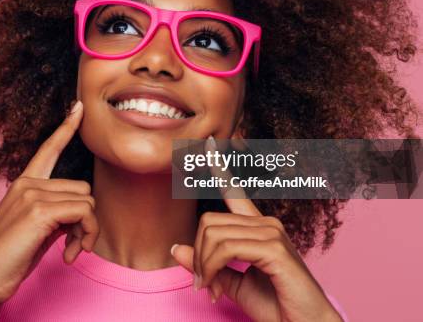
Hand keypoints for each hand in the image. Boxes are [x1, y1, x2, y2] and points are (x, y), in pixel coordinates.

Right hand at [0, 100, 99, 317]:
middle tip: (75, 244)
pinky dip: (86, 235)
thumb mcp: (35, 229)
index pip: (48, 150)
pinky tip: (71, 255)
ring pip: (87, 201)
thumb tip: (82, 211)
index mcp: (23, 184)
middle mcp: (27, 183)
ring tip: (72, 251)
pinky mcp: (39, 210)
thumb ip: (56, 212)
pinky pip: (84, 213)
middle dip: (86, 219)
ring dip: (87, 230)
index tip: (78, 106)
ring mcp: (32, 194)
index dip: (66, 128)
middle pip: (83, 188)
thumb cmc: (9, 259)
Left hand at [170, 137, 342, 321]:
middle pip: (208, 222)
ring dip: (204, 267)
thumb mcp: (231, 283)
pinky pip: (226, 248)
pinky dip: (213, 269)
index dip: (220, 167)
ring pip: (213, 235)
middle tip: (203, 284)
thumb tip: (176, 248)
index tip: (208, 144)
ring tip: (211, 289)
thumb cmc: (275, 306)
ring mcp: (272, 233)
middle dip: (198, 257)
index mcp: (257, 227)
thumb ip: (206, 264)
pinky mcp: (275, 248)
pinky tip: (217, 289)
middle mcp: (266, 223)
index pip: (234, 191)